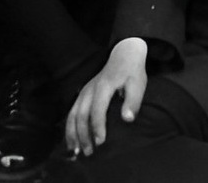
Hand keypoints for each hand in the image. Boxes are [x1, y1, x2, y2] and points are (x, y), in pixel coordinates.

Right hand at [64, 37, 149, 156]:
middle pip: (81, 114)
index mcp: (104, 86)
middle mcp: (90, 89)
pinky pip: (72, 113)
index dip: (98, 126)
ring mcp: (84, 92)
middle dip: (83, 135)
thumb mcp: (138, 84)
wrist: (123, 54)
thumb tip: (128, 119)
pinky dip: (69, 128)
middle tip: (89, 152)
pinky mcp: (82, 95)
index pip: (97, 109)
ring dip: (72, 134)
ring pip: (72, 115)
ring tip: (75, 152)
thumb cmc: (132, 72)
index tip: (101, 142)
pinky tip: (71, 141)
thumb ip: (133, 101)